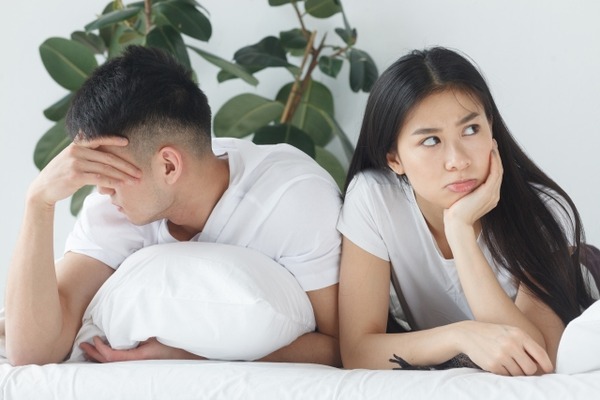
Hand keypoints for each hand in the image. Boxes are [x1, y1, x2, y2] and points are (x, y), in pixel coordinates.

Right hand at [29, 136, 141, 206]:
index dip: (113, 139)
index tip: (127, 141)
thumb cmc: (62, 174)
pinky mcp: (76, 176)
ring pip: (106, 168)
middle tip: (140, 172)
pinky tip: (123, 185)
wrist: (44, 188)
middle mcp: (77, 151)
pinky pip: (100, 178)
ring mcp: (76, 163)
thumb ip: (87, 154)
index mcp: (77, 144)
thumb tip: (107, 156)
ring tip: (136, 180)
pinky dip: (113, 182)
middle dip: (126, 165)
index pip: (98, 138)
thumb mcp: (72, 159)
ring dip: (124, 175)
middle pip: (108, 157)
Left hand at [80, 336, 204, 362]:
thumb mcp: (158, 331)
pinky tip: (109, 350)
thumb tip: (125, 318)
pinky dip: (110, 356)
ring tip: (90, 350)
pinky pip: (122, 361)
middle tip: (82, 345)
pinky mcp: (142, 363)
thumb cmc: (176, 341)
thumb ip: (140, 327)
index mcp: (140, 357)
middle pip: (109, 363)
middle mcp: (137, 363)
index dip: (100, 349)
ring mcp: (139, 365)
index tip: (94, 338)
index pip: (112, 357)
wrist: (191, 356)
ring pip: (114, 364)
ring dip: (100, 356)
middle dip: (94, 354)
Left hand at [444, 140, 502, 238]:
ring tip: (493, 145)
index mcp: (488, 197)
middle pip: (498, 171)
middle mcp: (493, 195)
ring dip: (496, 157)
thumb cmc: (454, 212)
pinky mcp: (488, 193)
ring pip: (498, 171)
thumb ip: (463, 189)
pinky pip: (495, 173)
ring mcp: (493, 195)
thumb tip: (456, 180)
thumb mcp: (460, 197)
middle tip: (493, 143)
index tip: (488, 150)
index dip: (492, 162)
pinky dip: (494, 162)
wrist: (456, 224)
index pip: (493, 176)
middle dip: (496, 157)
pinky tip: (491, 153)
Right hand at [459, 321, 552, 375]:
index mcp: (519, 335)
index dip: (547, 365)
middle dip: (528, 370)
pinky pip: (507, 376)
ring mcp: (501, 355)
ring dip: (516, 372)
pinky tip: (498, 363)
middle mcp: (511, 344)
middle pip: (531, 368)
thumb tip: (543, 365)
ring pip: (519, 374)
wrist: (468, 334)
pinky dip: (505, 372)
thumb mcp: (511, 331)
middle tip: (522, 366)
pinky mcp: (493, 365)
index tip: (548, 370)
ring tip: (507, 362)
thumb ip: (526, 344)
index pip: (540, 354)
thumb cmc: (494, 333)